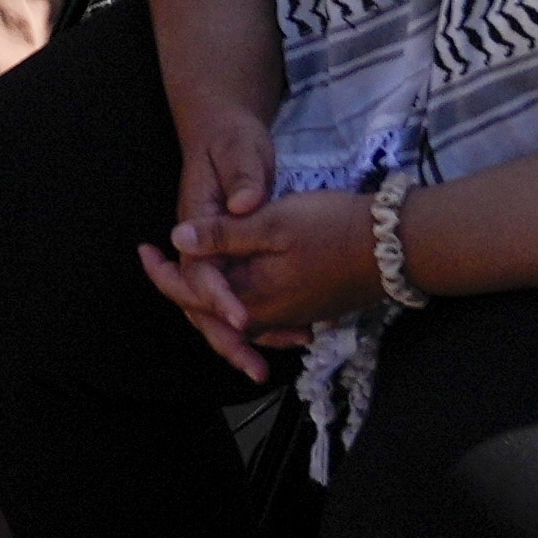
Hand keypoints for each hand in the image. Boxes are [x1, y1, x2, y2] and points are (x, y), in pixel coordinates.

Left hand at [140, 186, 387, 369]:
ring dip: (210, 300)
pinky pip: (263, 316)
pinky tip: (240, 292)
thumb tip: (178, 239)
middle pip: (210, 312)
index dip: (163, 273)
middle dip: (181, 289)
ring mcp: (290, 316)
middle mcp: (267, 315)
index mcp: (251, 294)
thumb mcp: (272, 222)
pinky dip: (242, 305)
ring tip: (187, 274)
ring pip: (236, 314)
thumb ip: (224, 235)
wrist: (395, 246)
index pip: (192, 295)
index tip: (143, 250)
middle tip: (155, 259)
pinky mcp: (307, 309)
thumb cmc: (332, 227)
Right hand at [144, 96, 281, 376]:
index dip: (219, 295)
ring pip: (214, 306)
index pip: (201, 267)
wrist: (221, 131)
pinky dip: (253, 320)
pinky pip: (233, 296)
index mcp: (195, 218)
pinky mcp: (229, 257)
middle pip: (199, 300)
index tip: (242, 318)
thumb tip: (244, 204)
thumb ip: (242, 176)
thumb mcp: (239, 149)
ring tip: (263, 368)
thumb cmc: (230, 139)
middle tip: (255, 368)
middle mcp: (198, 244)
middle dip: (226, 336)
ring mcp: (211, 253)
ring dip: (237, 337)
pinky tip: (285, 335)